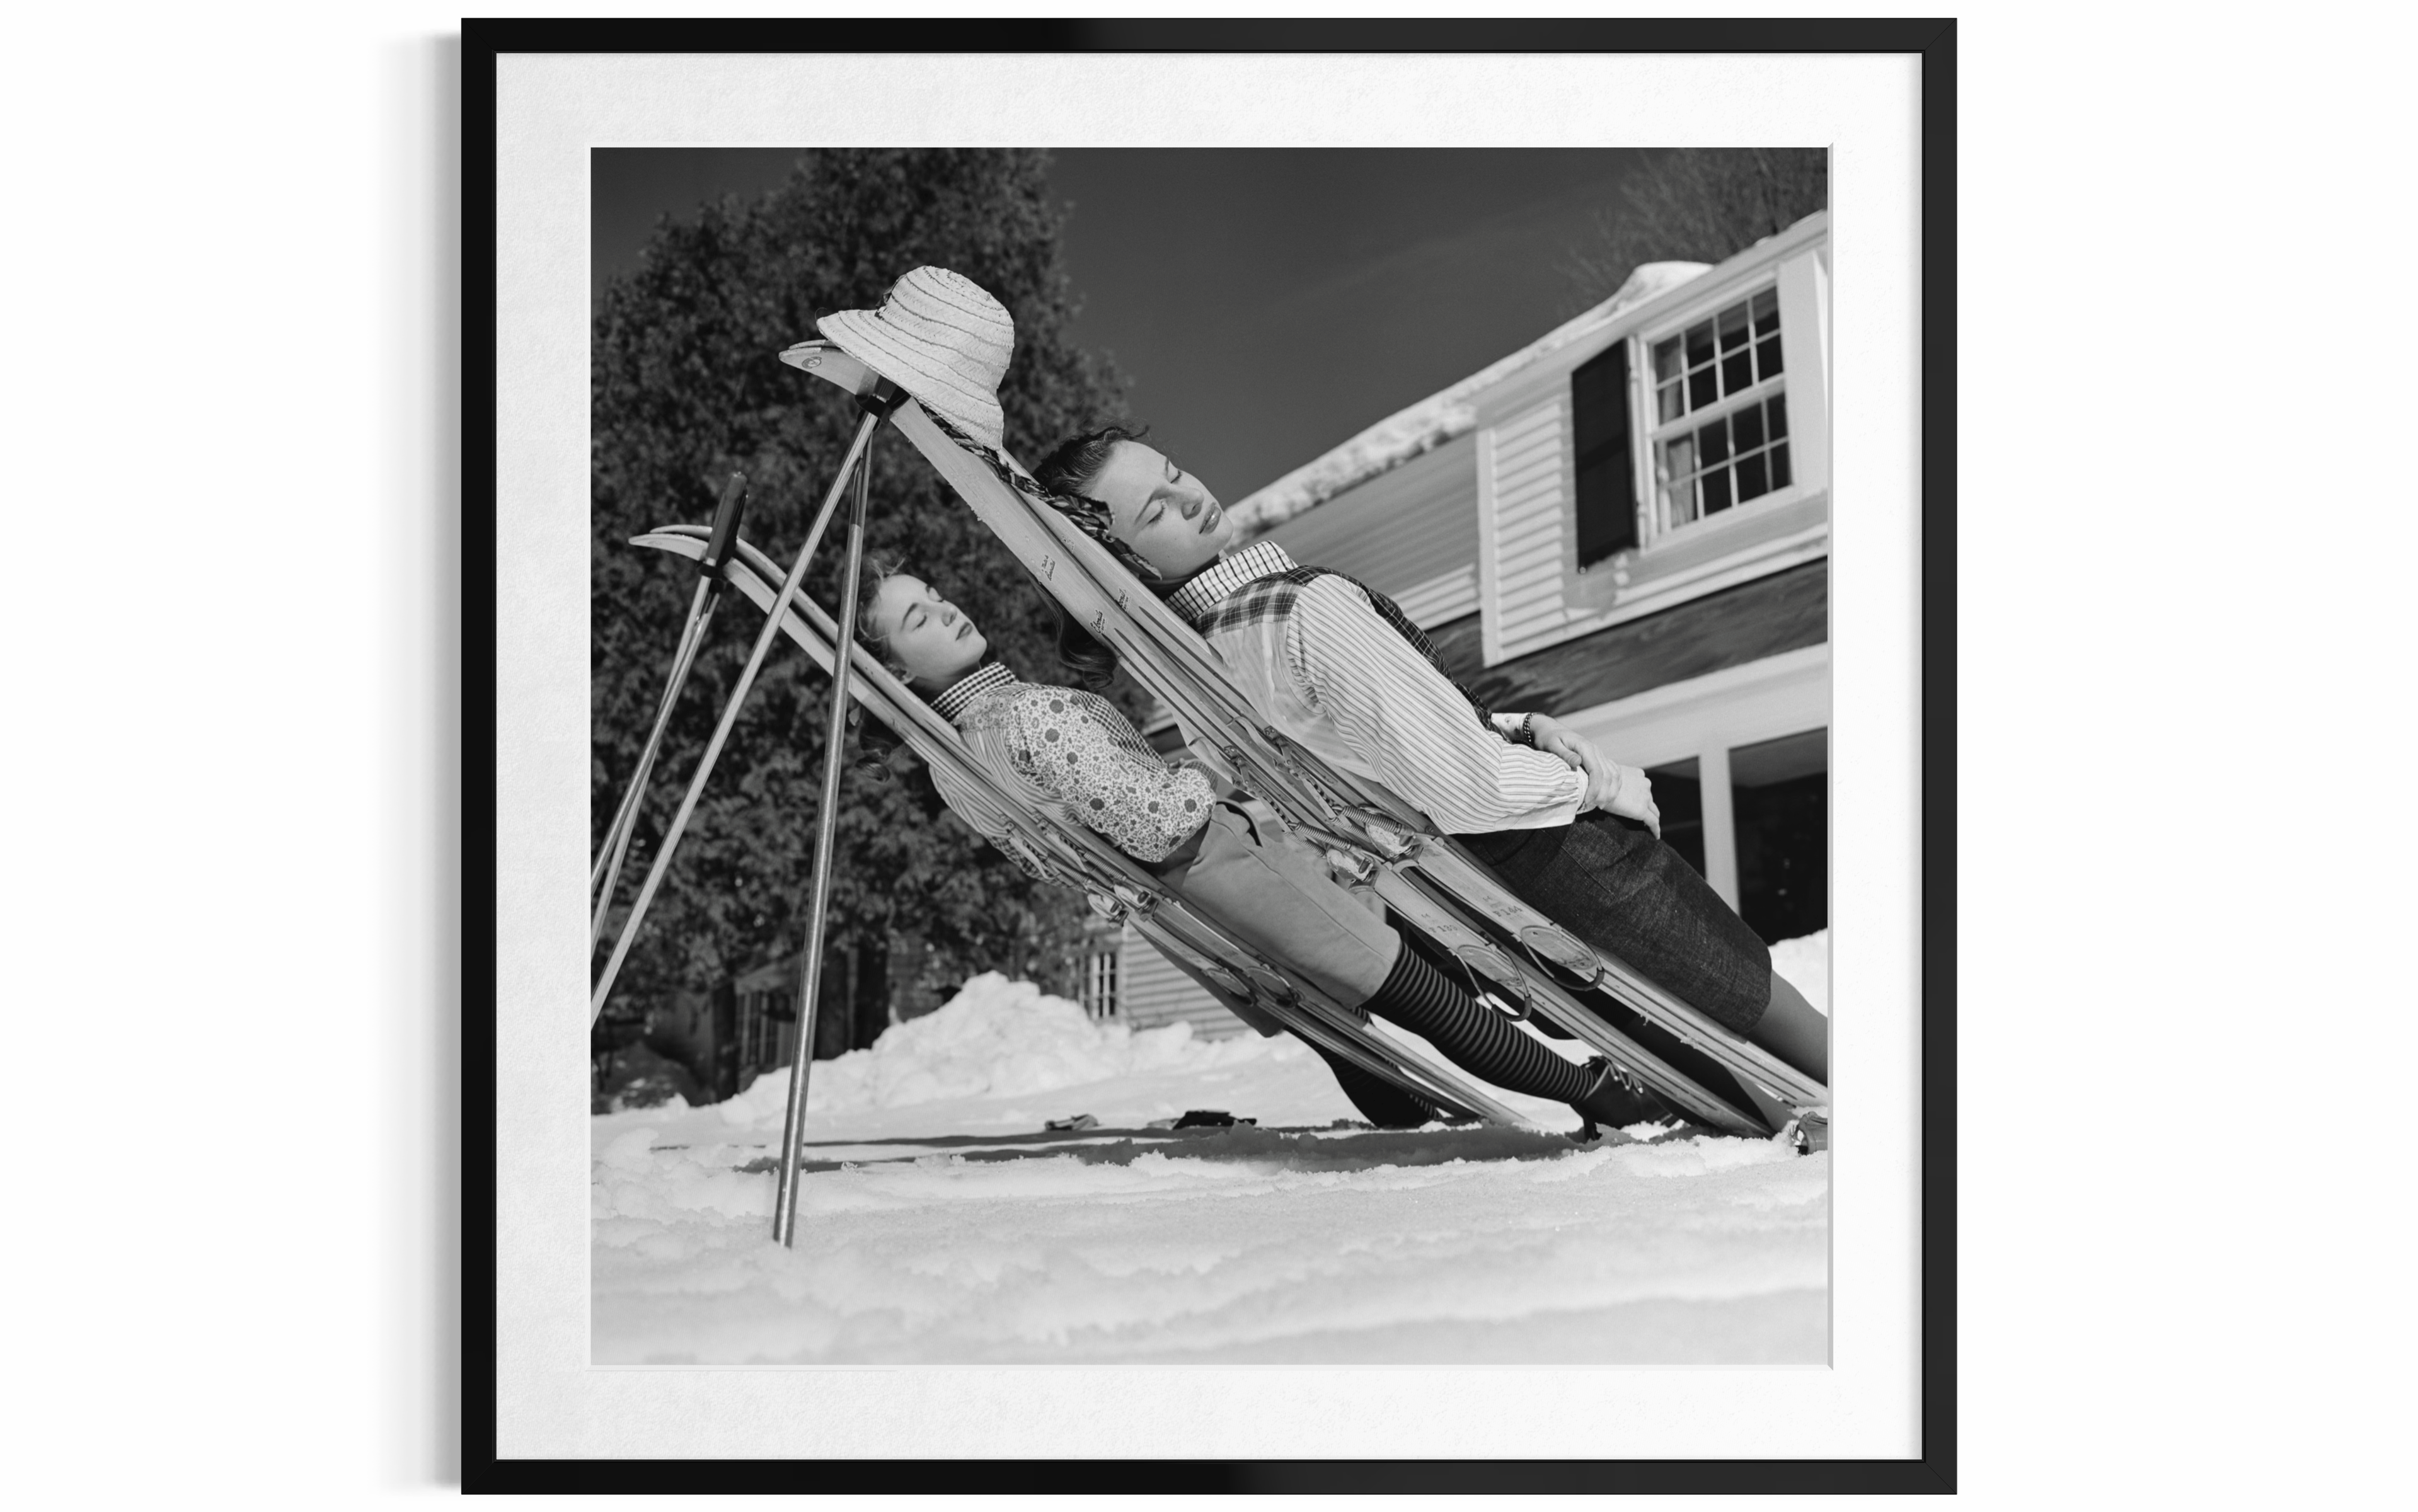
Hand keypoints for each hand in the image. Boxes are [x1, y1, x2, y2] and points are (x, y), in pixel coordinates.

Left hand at [1525, 716, 1657, 835]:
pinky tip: (1606, 796)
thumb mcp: (1551, 744)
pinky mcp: (1599, 758)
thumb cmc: (1548, 738)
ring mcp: (1599, 754)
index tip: (1586, 802)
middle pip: (1609, 776)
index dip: (1595, 790)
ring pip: (1615, 775)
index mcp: (1585, 747)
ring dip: (1610, 792)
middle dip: (1603, 794)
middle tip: (1591, 808)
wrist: (1550, 729)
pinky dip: (1614, 785)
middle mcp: (1596, 751)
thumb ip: (1564, 753)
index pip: (1598, 772)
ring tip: (1599, 805)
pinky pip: (1614, 772)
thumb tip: (1577, 762)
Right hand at [1598, 761, 1660, 837]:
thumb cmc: (1597, 780)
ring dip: (1651, 818)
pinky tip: (1655, 836)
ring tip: (1649, 828)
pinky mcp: (1641, 810)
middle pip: (1649, 799)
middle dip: (1647, 808)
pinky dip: (1655, 829)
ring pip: (1653, 811)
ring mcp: (1645, 797)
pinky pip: (1653, 822)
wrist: (1596, 784)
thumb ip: (1615, 781)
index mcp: (1638, 774)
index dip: (1642, 797)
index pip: (1643, 788)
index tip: (1638, 804)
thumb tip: (1608, 788)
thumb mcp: (1609, 775)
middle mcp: (1645, 784)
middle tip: (1643, 818)